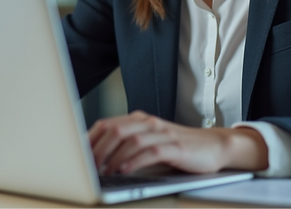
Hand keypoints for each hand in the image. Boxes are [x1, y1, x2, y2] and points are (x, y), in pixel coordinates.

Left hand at [88, 110, 268, 174]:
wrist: (213, 147)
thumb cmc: (178, 147)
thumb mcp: (149, 143)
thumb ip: (126, 145)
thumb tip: (96, 159)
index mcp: (139, 120)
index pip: (107, 124)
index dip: (89, 139)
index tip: (76, 155)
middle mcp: (149, 123)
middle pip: (116, 130)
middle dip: (98, 149)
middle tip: (88, 166)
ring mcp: (163, 133)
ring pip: (131, 140)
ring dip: (114, 157)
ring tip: (103, 171)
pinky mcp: (176, 147)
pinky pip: (151, 151)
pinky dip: (135, 161)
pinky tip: (124, 170)